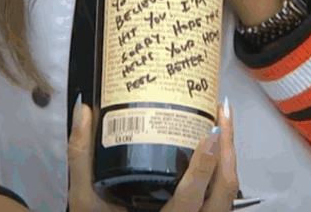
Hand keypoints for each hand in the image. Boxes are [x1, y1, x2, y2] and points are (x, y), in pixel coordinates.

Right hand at [69, 98, 238, 211]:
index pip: (190, 196)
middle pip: (223, 191)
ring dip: (229, 157)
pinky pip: (220, 197)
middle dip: (228, 149)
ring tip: (221, 121)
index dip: (204, 164)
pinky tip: (215, 148)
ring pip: (227, 194)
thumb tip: (83, 113)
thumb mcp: (83, 199)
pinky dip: (222, 170)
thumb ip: (80, 156)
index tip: (211, 131)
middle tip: (221, 111)